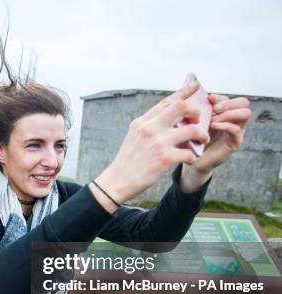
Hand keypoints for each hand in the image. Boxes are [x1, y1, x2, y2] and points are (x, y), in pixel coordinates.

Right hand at [91, 81, 209, 211]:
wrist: (117, 181)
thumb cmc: (128, 162)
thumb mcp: (134, 137)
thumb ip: (150, 126)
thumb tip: (171, 119)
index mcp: (142, 122)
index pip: (166, 102)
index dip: (183, 92)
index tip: (195, 85)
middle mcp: (150, 128)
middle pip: (181, 107)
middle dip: (195, 113)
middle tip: (198, 122)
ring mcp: (158, 142)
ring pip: (192, 129)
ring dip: (202, 135)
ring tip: (202, 141)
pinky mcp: (165, 158)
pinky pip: (190, 153)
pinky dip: (193, 157)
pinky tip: (190, 160)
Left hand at [178, 94, 249, 192]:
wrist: (189, 158)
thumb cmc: (189, 137)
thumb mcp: (190, 120)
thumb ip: (193, 108)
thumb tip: (191, 89)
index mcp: (222, 112)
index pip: (229, 98)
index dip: (220, 97)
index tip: (208, 99)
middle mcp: (232, 119)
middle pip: (243, 102)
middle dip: (228, 103)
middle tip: (214, 109)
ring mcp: (235, 131)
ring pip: (245, 114)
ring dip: (229, 113)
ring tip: (213, 119)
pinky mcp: (234, 142)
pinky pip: (237, 130)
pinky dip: (226, 125)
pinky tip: (213, 126)